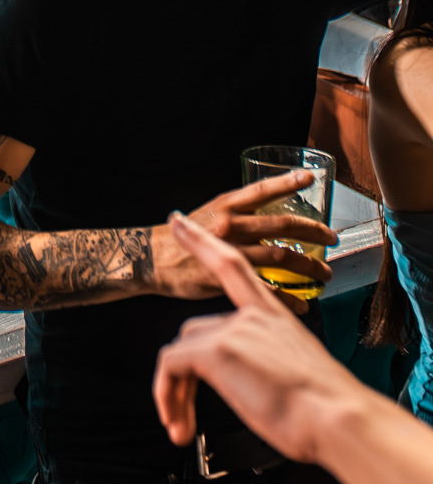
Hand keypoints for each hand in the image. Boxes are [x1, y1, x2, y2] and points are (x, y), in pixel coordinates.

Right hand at [149, 169, 335, 306]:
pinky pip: (267, 290)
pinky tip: (303, 305)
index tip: (310, 178)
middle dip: (312, 231)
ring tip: (324, 275)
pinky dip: (290, 299)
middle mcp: (230, 225)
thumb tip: (265, 220)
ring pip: (281, 258)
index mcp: (226, 205)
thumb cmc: (179, 237)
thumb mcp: (206, 214)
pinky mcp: (227, 279)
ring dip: (308, 267)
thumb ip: (236, 217)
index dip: (287, 182)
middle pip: (281, 226)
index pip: (262, 191)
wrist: (151, 259)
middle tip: (332, 238)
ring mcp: (230, 252)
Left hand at [153, 210, 355, 461]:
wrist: (338, 416)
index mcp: (271, 315)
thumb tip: (260, 383)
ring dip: (175, 392)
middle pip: (197, 331)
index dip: (202, 242)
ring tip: (182, 426)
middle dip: (188, 374)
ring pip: (182, 352)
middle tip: (186, 414)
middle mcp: (250, 317)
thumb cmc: (326, 405)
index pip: (231, 265)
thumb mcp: (297, 372)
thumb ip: (272, 364)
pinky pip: (172, 367)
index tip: (178, 221)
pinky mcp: (217, 350)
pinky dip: (168, 396)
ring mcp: (233, 330)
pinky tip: (180, 423)